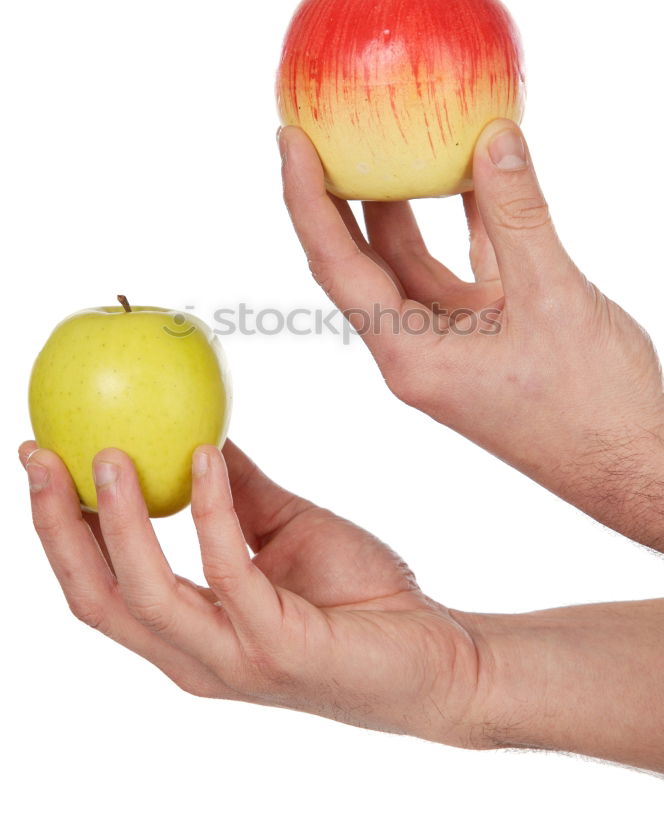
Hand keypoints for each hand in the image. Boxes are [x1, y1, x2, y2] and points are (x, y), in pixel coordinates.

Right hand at [17, 439, 483, 745]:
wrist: (437, 649)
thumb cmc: (360, 597)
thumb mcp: (287, 529)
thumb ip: (238, 495)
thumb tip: (200, 434)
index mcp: (188, 629)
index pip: (97, 584)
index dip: (57, 527)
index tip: (40, 458)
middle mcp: (194, 654)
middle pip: (95, 596)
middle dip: (55, 526)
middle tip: (39, 454)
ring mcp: (233, 658)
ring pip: (144, 593)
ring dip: (118, 519)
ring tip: (108, 452)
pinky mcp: (279, 648)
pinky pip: (229, 571)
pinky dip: (209, 510)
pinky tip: (210, 455)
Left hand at [279, 121, 663, 549]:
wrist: (638, 468)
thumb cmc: (596, 409)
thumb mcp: (555, 300)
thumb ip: (519, 215)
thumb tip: (493, 137)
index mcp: (412, 356)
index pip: (337, 265)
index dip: (306, 200)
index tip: (290, 139)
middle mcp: (418, 351)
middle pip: (358, 261)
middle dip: (333, 196)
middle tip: (317, 130)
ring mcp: (452, 345)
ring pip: (409, 262)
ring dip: (400, 204)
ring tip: (386, 140)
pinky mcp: (488, 338)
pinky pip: (459, 268)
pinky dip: (463, 223)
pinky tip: (470, 178)